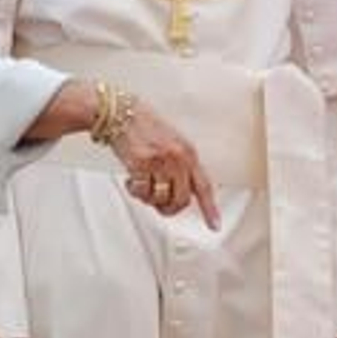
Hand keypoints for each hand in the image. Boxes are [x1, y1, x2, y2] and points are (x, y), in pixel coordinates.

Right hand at [113, 101, 221, 230]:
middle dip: (170, 208)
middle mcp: (177, 157)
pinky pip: (142, 192)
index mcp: (189, 152)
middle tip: (160, 205)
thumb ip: (182, 165)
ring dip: (150, 199)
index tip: (214, 225)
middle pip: (182, 200)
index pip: (204, 186)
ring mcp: (160, 161)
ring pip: (161, 198)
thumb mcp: (173, 142)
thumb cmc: (145, 126)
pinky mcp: (141, 164)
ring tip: (143, 186)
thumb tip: (184, 192)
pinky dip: (136, 192)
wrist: (121, 112)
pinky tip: (132, 181)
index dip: (210, 208)